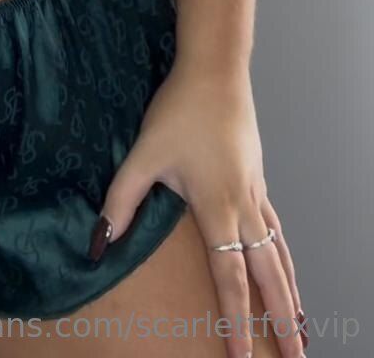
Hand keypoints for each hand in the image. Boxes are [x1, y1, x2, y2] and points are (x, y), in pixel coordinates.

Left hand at [87, 62, 306, 357]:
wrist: (215, 70)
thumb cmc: (178, 110)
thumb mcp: (143, 154)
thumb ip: (121, 200)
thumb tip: (98, 243)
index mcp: (218, 208)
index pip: (230, 279)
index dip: (236, 321)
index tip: (242, 356)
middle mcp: (244, 207)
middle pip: (268, 275)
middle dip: (282, 320)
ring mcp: (256, 192)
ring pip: (279, 253)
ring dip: (290, 292)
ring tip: (301, 326)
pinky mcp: (258, 177)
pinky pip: (276, 228)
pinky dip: (285, 256)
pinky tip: (286, 267)